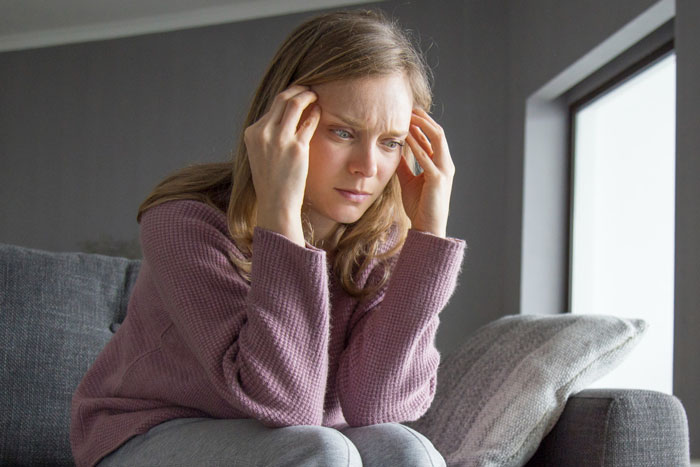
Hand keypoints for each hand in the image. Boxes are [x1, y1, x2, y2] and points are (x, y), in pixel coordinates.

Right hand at [244, 85, 320, 245]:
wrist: (275, 203)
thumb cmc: (272, 182)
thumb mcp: (261, 155)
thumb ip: (268, 136)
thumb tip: (283, 119)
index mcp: (252, 133)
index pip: (271, 106)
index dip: (287, 96)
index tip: (297, 94)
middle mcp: (263, 133)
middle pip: (282, 99)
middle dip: (298, 90)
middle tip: (310, 88)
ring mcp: (279, 140)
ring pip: (295, 104)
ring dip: (308, 96)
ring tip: (316, 95)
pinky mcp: (296, 148)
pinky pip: (309, 122)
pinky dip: (316, 113)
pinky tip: (320, 112)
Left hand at [396, 108, 454, 237]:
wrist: (428, 228)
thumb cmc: (420, 206)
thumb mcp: (409, 181)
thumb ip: (404, 165)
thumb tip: (394, 150)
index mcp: (440, 164)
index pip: (434, 137)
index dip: (422, 123)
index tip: (407, 112)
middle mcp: (445, 164)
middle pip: (438, 133)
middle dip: (424, 118)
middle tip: (409, 107)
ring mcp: (444, 171)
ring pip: (437, 139)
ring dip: (422, 125)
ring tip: (409, 115)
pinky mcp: (437, 180)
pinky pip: (427, 157)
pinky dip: (416, 145)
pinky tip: (405, 137)